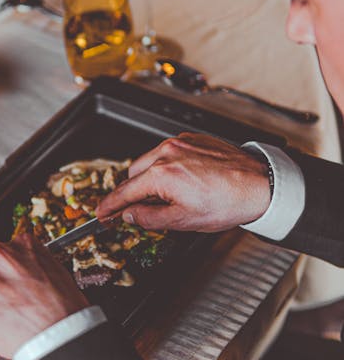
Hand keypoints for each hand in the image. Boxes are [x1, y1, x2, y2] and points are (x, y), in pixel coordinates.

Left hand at [0, 234, 87, 358]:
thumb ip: (33, 264)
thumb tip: (25, 272)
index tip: (15, 283)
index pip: (8, 254)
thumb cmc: (62, 308)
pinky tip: (1, 326)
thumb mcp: (56, 270)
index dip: (12, 273)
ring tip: (10, 317)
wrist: (57, 334)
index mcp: (21, 243)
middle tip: (13, 303)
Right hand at [97, 132, 270, 232]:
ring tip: (171, 197)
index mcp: (161, 174)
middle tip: (141, 210)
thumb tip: (129, 216)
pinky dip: (168, 166)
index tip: (101, 213)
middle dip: (134, 192)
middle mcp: (166, 152)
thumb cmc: (227, 202)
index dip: (109, 205)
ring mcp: (180, 142)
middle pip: (134, 173)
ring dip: (152, 178)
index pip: (124, 191)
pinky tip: (185, 182)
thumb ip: (149, 218)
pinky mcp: (193, 139)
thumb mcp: (183, 221)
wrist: (258, 185)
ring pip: (150, 161)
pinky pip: (169, 152)